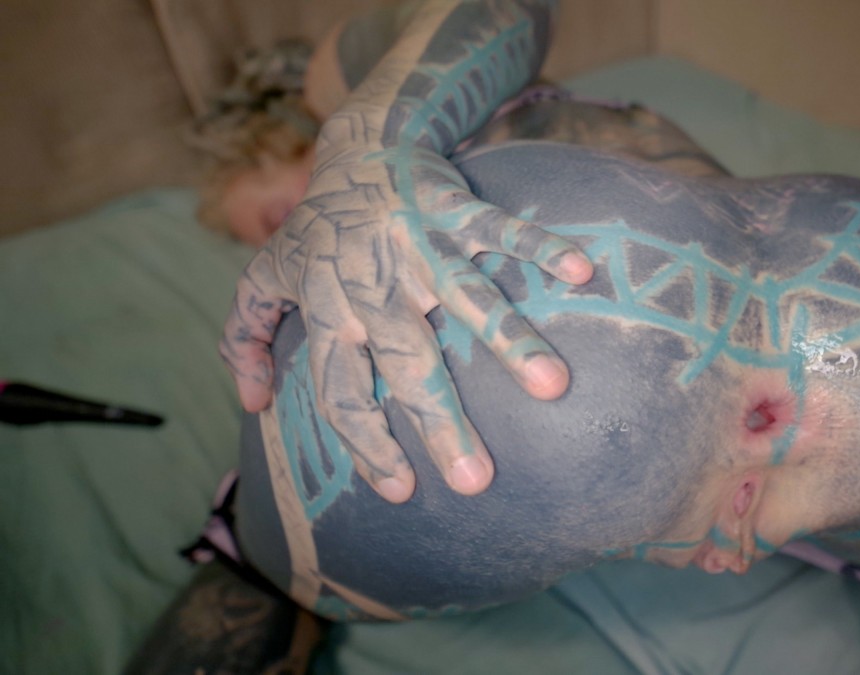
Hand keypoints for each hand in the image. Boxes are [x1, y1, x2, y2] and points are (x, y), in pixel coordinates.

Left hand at [220, 125, 592, 503]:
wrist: (361, 145)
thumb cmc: (317, 227)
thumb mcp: (263, 277)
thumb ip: (246, 339)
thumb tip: (251, 404)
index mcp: (330, 310)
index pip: (339, 390)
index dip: (364, 442)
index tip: (401, 492)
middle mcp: (374, 284)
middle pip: (406, 361)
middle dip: (440, 421)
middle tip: (476, 481)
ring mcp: (417, 244)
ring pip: (466, 296)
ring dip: (508, 340)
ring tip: (552, 387)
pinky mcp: (453, 207)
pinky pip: (500, 229)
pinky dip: (540, 247)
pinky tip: (581, 273)